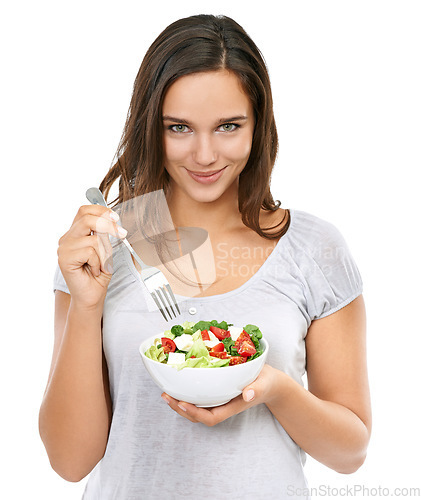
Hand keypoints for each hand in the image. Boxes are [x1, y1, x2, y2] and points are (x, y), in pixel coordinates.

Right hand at [57, 204, 126, 309]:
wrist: (92, 296)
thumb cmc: (99, 274)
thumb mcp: (105, 249)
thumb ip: (104, 234)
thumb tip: (111, 219)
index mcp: (75, 233)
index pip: (84, 211)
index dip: (101, 210)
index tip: (116, 218)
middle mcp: (66, 239)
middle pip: (87, 219)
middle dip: (108, 226)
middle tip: (122, 234)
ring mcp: (63, 248)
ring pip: (93, 239)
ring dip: (104, 253)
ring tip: (101, 265)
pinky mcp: (64, 259)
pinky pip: (90, 252)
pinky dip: (98, 262)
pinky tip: (94, 271)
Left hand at [161, 364, 281, 425]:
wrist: (270, 381)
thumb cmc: (267, 382)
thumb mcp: (264, 383)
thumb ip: (256, 390)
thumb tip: (247, 395)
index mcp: (232, 406)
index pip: (211, 417)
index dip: (195, 413)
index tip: (182, 403)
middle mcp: (223, 406)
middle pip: (198, 415)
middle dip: (180, 408)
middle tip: (166, 396)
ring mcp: (218, 401)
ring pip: (196, 408)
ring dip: (180, 403)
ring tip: (166, 393)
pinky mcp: (216, 393)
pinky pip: (199, 398)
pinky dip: (187, 394)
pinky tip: (178, 385)